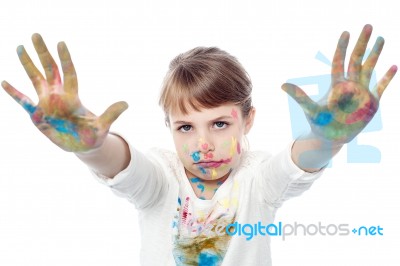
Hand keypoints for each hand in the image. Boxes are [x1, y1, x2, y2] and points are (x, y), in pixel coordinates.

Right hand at [1, 33, 127, 151]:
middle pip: (49, 69)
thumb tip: (126, 103)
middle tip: (36, 34)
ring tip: (20, 47)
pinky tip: (5, 82)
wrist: (82, 146)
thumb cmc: (93, 135)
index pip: (68, 73)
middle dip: (42, 52)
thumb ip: (111, 114)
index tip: (61, 43)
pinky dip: (14, 93)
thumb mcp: (102, 126)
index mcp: (73, 97)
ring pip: (35, 79)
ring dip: (28, 64)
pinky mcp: (37, 114)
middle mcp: (58, 96)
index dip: (65, 59)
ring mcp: (46, 103)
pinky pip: (23, 101)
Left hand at [282, 24, 396, 142]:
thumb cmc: (319, 123)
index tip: (346, 32)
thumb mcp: (310, 109)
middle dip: (362, 43)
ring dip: (375, 54)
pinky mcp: (371, 103)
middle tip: (367, 26)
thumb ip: (300, 96)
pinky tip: (394, 66)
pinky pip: (381, 87)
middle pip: (357, 59)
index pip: (339, 61)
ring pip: (369, 68)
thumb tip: (282, 85)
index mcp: (336, 85)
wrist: (331, 138)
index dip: (342, 47)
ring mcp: (362, 92)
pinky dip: (387, 78)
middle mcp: (350, 85)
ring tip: (381, 38)